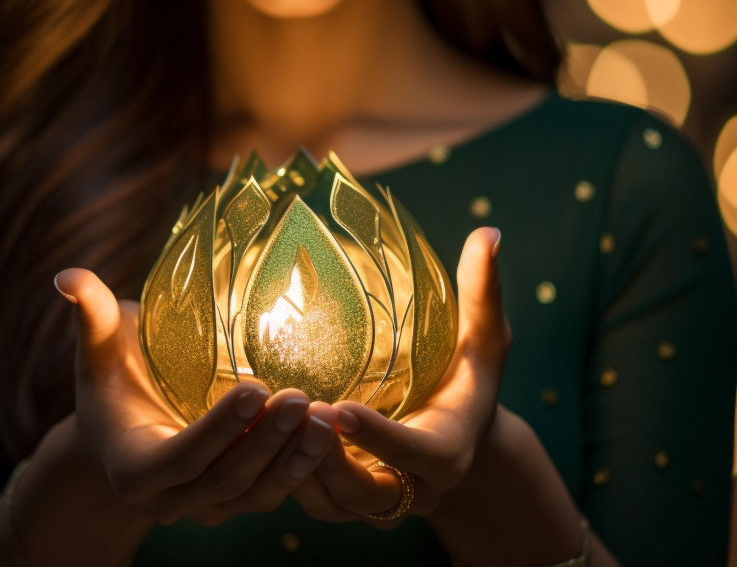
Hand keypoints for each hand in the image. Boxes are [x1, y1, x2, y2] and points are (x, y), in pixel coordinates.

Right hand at [54, 268, 338, 525]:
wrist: (122, 434)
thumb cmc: (112, 380)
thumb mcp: (99, 351)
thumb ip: (90, 315)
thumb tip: (66, 276)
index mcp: (133, 469)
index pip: (180, 456)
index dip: (218, 429)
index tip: (256, 387)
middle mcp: (168, 501)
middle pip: (224, 478)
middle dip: (265, 441)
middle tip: (300, 397)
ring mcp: (203, 509)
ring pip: (253, 495)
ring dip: (292, 461)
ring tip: (325, 417)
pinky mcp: (233, 505)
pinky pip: (271, 495)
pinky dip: (302, 470)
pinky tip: (330, 434)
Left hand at [291, 226, 508, 525]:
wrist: (457, 445)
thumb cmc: (467, 380)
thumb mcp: (482, 340)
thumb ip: (482, 294)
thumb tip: (489, 232)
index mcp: (446, 454)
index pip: (413, 453)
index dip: (378, 437)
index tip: (341, 408)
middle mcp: (410, 490)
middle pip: (362, 492)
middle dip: (325, 460)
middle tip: (293, 411)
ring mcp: (371, 504)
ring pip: (327, 502)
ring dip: (292, 467)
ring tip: (262, 419)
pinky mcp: (339, 504)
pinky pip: (305, 498)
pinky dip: (276, 472)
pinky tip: (247, 430)